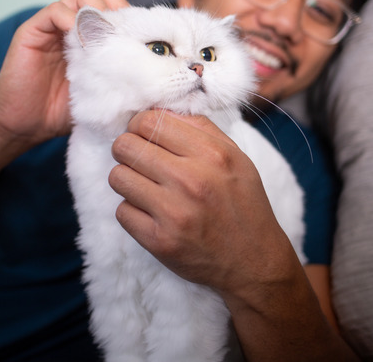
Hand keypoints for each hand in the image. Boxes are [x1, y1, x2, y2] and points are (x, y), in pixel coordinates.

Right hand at [0, 0, 128, 145]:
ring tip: (101, 31)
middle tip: (121, 28)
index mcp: (88, 38)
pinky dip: (69, 16)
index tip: (140, 32)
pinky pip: (54, 10)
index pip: (113, 9)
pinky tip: (78, 35)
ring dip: (95, 7)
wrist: (26, 126)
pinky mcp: (32, 32)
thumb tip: (156, 75)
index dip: (128, 14)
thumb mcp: (101, 91)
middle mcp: (71, 27)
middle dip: (114, 5)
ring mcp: (52, 27)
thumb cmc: (62, 111)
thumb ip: (121, 76)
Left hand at [109, 110, 295, 299]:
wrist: (254, 262)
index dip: (139, 126)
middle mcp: (191, 180)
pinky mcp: (160, 241)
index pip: (149, 121)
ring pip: (118, 177)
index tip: (144, 137)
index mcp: (211, 154)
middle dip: (128, 151)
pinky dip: (132, 211)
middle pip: (126, 146)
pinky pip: (122, 211)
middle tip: (141, 162)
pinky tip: (152, 213)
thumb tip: (158, 110)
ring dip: (127, 181)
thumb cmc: (243, 204)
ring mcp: (174, 213)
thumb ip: (198, 128)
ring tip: (146, 188)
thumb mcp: (235, 157)